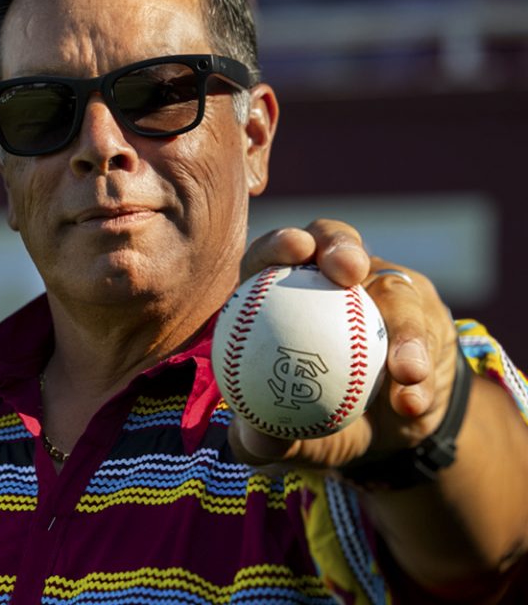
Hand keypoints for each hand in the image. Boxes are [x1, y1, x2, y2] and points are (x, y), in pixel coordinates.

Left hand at [228, 219, 459, 473]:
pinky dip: (422, 369)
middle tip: (349, 270)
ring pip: (396, 292)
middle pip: (336, 241)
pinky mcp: (424, 314)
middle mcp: (333, 280)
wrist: (384, 437)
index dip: (279, 243)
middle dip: (342, 244)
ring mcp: (383, 291)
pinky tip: (413, 400)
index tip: (293, 250)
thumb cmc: (319, 424)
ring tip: (405, 370)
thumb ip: (266, 438)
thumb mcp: (291, 436)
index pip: (273, 256)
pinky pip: (429, 335)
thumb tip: (252, 438)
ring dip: (403, 329)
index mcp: (284, 292)